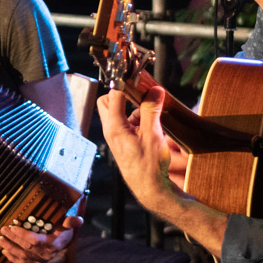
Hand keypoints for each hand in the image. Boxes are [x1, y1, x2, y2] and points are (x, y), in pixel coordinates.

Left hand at [0, 217, 77, 262]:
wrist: (64, 242)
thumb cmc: (63, 231)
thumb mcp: (67, 224)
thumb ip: (70, 222)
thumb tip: (78, 220)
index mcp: (53, 244)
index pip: (35, 241)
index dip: (23, 234)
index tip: (13, 227)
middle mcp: (46, 254)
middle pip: (26, 248)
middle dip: (12, 239)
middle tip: (3, 230)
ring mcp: (40, 260)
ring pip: (22, 256)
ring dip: (9, 248)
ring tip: (0, 239)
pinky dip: (12, 258)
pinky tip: (4, 251)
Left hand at [99, 87, 180, 216]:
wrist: (148, 188)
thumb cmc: (148, 165)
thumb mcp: (153, 134)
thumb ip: (152, 110)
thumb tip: (154, 90)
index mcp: (114, 126)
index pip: (113, 95)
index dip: (123, 83)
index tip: (134, 75)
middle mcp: (111, 129)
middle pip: (107, 102)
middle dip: (122, 94)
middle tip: (141, 93)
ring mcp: (116, 135)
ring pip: (118, 112)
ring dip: (133, 108)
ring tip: (153, 111)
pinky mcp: (123, 140)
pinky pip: (126, 123)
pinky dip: (138, 119)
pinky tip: (152, 126)